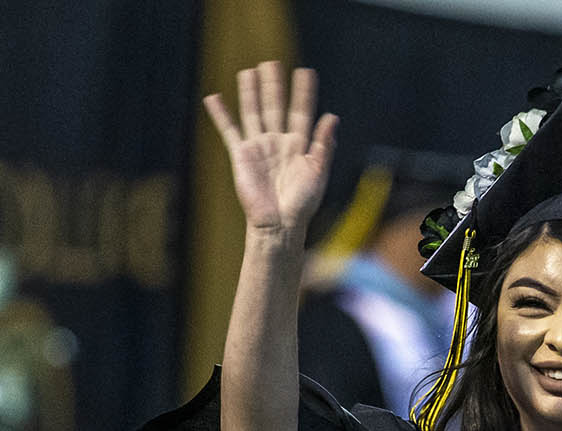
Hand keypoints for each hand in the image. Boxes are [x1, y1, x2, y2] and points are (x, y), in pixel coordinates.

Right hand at [203, 61, 337, 232]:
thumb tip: (332, 116)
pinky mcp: (241, 155)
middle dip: (274, 85)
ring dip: (250, 92)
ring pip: (253, 113)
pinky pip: (229, 130)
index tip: (306, 72)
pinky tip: (214, 98)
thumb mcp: (318, 172)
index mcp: (299, 145)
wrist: (279, 224)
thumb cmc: (303, 203)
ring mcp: (259, 147)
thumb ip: (323, 143)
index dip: (304, 92)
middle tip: (272, 62)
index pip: (302, 112)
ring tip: (248, 71)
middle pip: (275, 106)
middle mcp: (278, 142)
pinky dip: (221, 114)